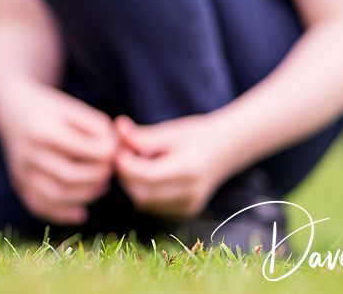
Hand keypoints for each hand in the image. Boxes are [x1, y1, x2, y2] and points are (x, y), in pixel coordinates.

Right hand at [0, 79, 117, 224]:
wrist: (11, 107)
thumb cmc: (49, 107)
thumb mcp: (71, 107)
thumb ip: (95, 126)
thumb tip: (114, 152)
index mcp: (42, 129)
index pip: (80, 149)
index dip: (105, 153)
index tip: (115, 150)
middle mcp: (28, 153)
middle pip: (70, 176)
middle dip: (98, 176)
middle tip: (110, 170)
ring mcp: (21, 170)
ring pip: (57, 195)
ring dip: (86, 196)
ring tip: (101, 186)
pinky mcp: (18, 183)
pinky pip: (40, 206)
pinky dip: (62, 214)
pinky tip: (81, 213)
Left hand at [113, 113, 235, 220]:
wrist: (225, 150)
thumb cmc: (197, 135)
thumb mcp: (171, 131)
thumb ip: (143, 136)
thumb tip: (117, 129)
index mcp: (190, 170)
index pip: (148, 175)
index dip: (126, 163)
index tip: (118, 148)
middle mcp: (191, 193)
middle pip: (142, 193)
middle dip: (126, 174)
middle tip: (121, 154)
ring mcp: (189, 207)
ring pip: (144, 203)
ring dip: (131, 184)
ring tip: (134, 163)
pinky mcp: (184, 213)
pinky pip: (152, 207)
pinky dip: (142, 192)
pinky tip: (146, 176)